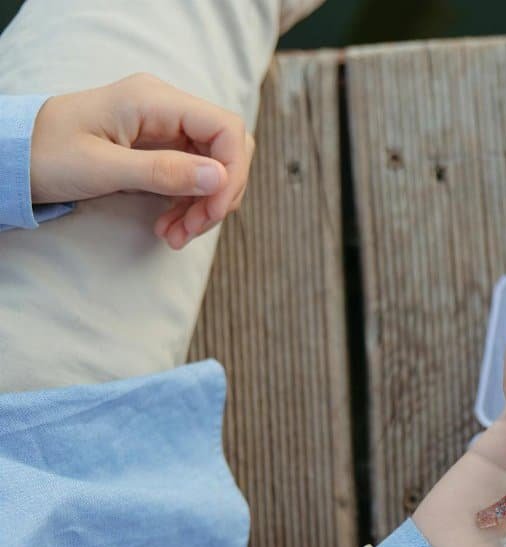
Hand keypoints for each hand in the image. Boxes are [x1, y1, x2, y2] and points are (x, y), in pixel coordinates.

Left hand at [29, 73, 253, 249]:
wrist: (13, 154)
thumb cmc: (45, 153)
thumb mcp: (101, 167)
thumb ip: (162, 171)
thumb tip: (219, 178)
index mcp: (154, 101)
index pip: (225, 127)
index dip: (233, 171)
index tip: (214, 210)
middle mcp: (166, 109)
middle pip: (226, 150)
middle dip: (219, 194)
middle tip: (192, 229)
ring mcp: (165, 128)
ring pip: (213, 167)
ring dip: (205, 206)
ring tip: (176, 235)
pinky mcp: (160, 148)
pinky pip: (193, 176)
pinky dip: (190, 205)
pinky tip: (169, 226)